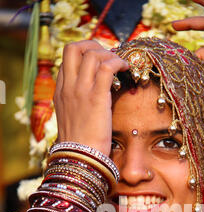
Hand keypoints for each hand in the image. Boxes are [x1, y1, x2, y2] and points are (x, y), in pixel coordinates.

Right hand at [53, 40, 128, 155]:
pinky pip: (107, 66)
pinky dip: (119, 62)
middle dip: (94, 45)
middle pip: (74, 48)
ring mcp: (80, 90)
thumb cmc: (80, 146)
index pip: (67, 61)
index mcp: (61, 93)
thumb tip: (96, 103)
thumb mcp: (74, 122)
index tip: (101, 62)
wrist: (80, 159)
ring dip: (110, 54)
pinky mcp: (96, 97)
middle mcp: (68, 87)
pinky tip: (127, 69)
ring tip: (122, 65)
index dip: (85, 55)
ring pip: (92, 53)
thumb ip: (80, 107)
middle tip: (109, 56)